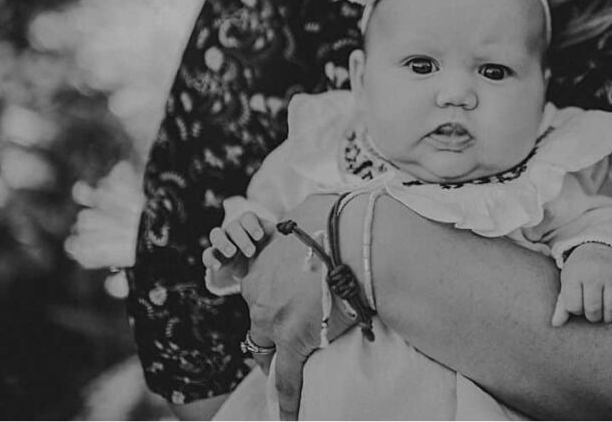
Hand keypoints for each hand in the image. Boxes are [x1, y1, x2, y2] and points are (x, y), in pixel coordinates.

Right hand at [205, 211, 275, 261]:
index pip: (248, 218)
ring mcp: (222, 240)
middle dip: (242, 237)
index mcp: (250, 223)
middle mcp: (234, 228)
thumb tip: (301, 239)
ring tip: (232, 253)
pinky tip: (217, 266)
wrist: (256, 267)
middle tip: (250, 251)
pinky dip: (210, 258)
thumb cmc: (267, 252)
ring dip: (223, 243)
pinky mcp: (215, 255)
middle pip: (234, 226)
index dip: (253, 225)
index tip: (259, 237)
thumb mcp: (275, 245)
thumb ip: (282, 240)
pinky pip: (207, 254)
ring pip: (217, 235)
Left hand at [240, 195, 356, 419]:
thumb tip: (310, 213)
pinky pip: (288, 379)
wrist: (355, 238)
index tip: (276, 312)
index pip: (256, 291)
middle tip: (281, 349)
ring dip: (275, 365)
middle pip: (256, 325)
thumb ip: (300, 221)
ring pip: (266, 353)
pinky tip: (290, 417)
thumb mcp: (307, 210)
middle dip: (268, 336)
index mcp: (261, 263)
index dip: (267, 304)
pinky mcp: (296, 343)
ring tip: (286, 385)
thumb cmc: (336, 217)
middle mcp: (259, 294)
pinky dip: (289, 400)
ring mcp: (275, 321)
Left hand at [552, 243, 611, 326]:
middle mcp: (592, 273)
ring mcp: (611, 273)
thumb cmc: (581, 269)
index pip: (574, 307)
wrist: (600, 244)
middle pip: (593, 309)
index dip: (577, 310)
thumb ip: (562, 304)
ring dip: (609, 316)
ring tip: (606, 314)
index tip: (579, 304)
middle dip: (593, 317)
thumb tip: (556, 324)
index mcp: (573, 274)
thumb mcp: (568, 282)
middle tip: (594, 312)